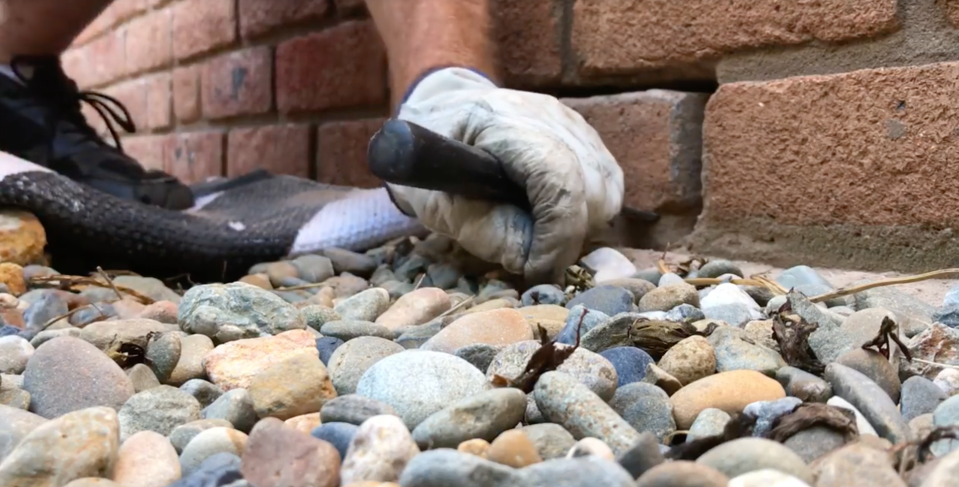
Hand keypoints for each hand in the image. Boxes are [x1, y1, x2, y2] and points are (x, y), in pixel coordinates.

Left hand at [387, 67, 624, 283]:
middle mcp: (546, 114)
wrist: (442, 118)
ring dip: (582, 226)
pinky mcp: (585, 134)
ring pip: (607, 188)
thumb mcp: (440, 207)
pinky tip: (553, 216)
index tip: (537, 270)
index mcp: (500, 121)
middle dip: (569, 236)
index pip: (557, 175)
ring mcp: (570, 121)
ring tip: (543, 235)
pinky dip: (588, 210)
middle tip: (536, 258)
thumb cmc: (435, 166)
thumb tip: (534, 261)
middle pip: (591, 186)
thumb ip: (485, 232)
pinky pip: (607, 183)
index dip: (557, 232)